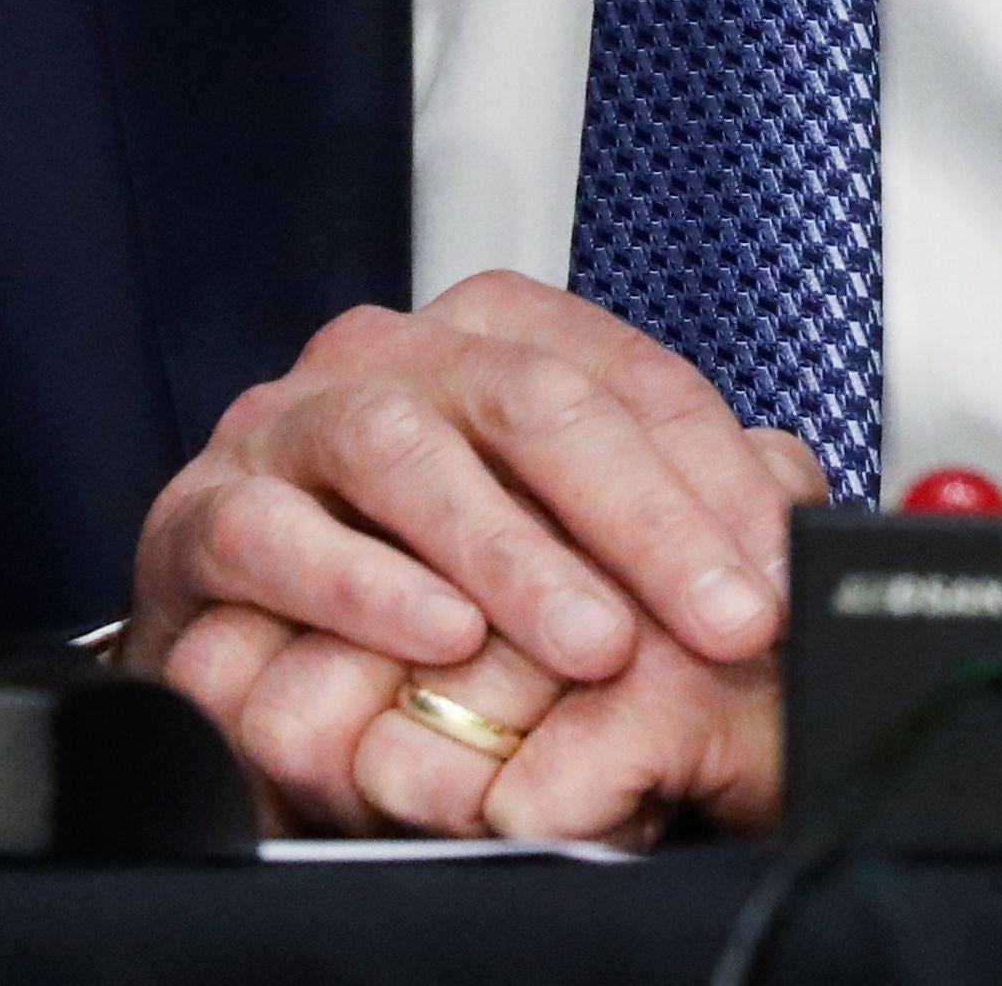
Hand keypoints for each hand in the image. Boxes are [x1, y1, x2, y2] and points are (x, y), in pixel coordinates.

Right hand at [125, 274, 814, 830]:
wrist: (249, 659)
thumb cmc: (427, 590)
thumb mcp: (563, 545)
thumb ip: (672, 518)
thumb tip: (799, 524)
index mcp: (487, 340)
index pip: (627, 381)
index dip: (718, 481)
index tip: (781, 578)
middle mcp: (388, 359)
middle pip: (530, 398)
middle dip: (644, 517)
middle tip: (723, 618)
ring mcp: (287, 427)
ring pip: (406, 450)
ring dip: (511, 553)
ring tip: (593, 641)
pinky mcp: (202, 513)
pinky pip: (277, 533)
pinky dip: (362, 587)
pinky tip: (438, 636)